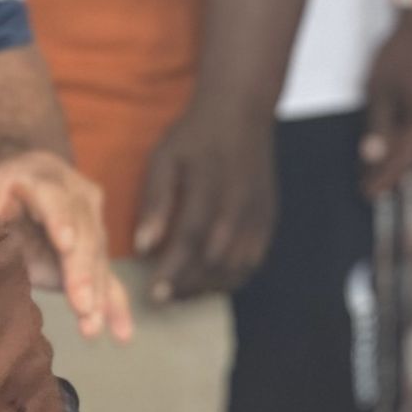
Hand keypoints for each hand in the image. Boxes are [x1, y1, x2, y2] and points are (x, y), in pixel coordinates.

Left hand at [0, 149, 131, 341]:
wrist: (11, 189)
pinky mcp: (95, 247)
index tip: (66, 245)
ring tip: (92, 327)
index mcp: (38, 175)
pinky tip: (121, 334)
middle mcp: (72, 192)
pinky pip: (106, 276)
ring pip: (97, 258)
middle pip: (83, 231)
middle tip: (82, 307)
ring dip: (97, 295)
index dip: (59, 220)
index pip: (51, 197)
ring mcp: (89, 218)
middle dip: (83, 272)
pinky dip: (113, 305)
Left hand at [134, 97, 275, 301]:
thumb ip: (156, 202)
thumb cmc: (195, 135)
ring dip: (209, 286)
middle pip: (215, 262)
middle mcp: (240, 208)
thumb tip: (143, 246)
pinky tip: (210, 280)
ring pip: (237, 267)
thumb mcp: (165, 159)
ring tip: (181, 293)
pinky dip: (232, 277)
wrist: (241, 112)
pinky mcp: (269, 220)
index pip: (191, 241)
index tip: (153, 294)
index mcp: (212, 191)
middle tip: (162, 298)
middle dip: (188, 286)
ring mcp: (259, 216)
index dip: (173, 272)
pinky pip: (254, 261)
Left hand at [361, 9, 411, 196]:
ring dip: (397, 160)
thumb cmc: (399, 55)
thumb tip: (372, 157)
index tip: (369, 194)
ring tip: (371, 173)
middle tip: (366, 189)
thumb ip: (378, 126)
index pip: (406, 160)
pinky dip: (404, 144)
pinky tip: (387, 147)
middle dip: (390, 174)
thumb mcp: (380, 91)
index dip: (387, 179)